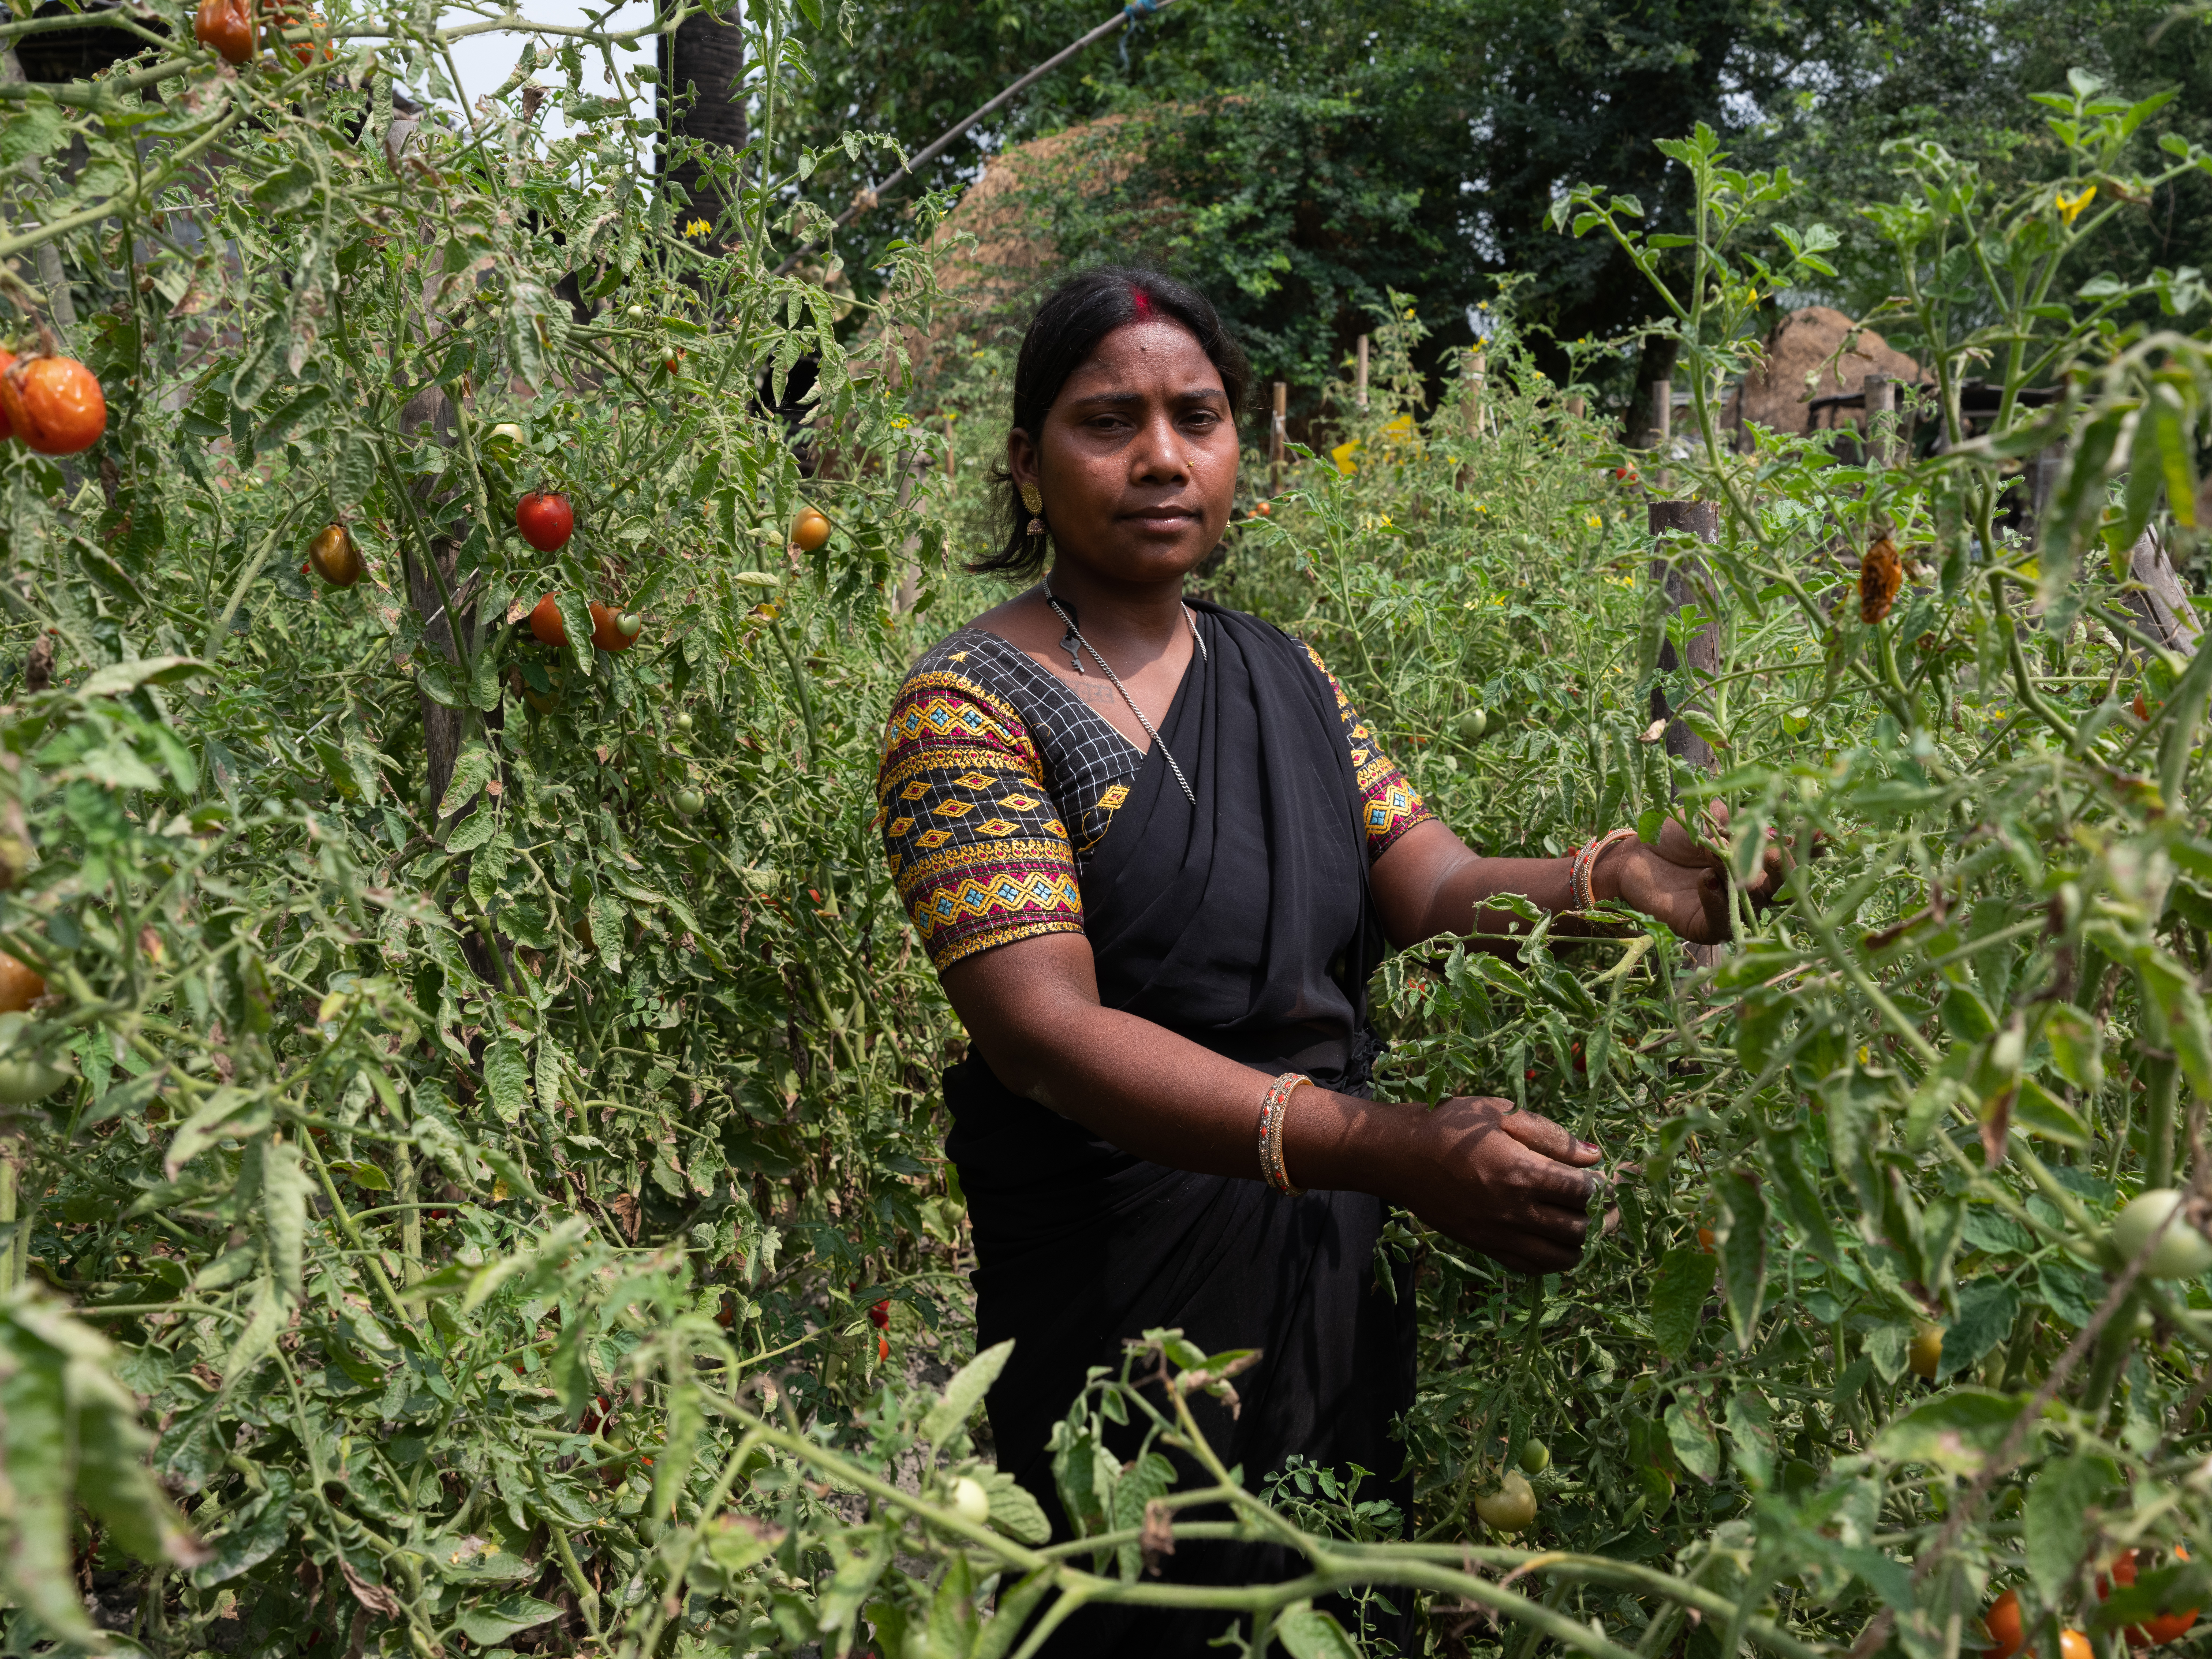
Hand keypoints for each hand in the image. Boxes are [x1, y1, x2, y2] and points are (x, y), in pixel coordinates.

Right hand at [1393, 1098, 1601, 1273]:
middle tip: (1606, 1206)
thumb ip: (1551, 1135)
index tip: (1605, 1179)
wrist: (1400, 1156)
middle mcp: (1515, 1210)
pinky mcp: (1485, 1246)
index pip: (1583, 1192)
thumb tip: (1594, 1157)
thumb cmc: (1450, 1125)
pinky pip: (1531, 1268)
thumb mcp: (1501, 1113)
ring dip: (1580, 1243)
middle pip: (1578, 1228)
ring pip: (1560, 1256)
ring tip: (1584, 1226)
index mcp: (1523, 1171)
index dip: (1603, 1187)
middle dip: (1601, 1218)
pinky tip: (1555, 1244)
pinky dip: (1552, 1261)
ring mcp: (1499, 1234)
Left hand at [1592, 803, 1790, 943]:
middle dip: (1782, 868)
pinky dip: (1717, 901)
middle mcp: (1749, 887)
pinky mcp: (1704, 926)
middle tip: (1777, 853)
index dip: (1803, 846)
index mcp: (1756, 859)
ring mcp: (1730, 909)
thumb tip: (1755, 818)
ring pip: (1754, 904)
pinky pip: (1721, 922)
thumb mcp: (1703, 818)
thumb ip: (1731, 819)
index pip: (1788, 855)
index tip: (1816, 832)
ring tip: (1737, 866)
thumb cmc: (1672, 834)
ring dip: (1748, 882)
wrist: (1633, 854)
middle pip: (1779, 885)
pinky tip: (1708, 881)